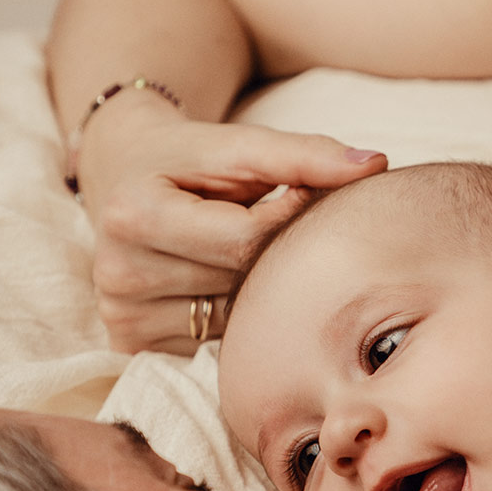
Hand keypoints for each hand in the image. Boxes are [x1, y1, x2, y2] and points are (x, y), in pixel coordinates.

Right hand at [76, 103, 386, 353]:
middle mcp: (117, 272)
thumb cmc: (188, 158)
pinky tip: (225, 285)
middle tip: (274, 226)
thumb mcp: (237, 145)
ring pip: (233, 320)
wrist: (123, 174)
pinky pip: (214, 342)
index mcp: (134, 214)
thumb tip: (374, 165)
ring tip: (242, 254)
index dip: (287, 219)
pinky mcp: (130, 344)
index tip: (296, 196)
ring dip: (257, 290)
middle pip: (239, 283)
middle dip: (273, 255)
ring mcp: (121, 316)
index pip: (246, 240)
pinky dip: (233, 316)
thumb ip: (304, 155)